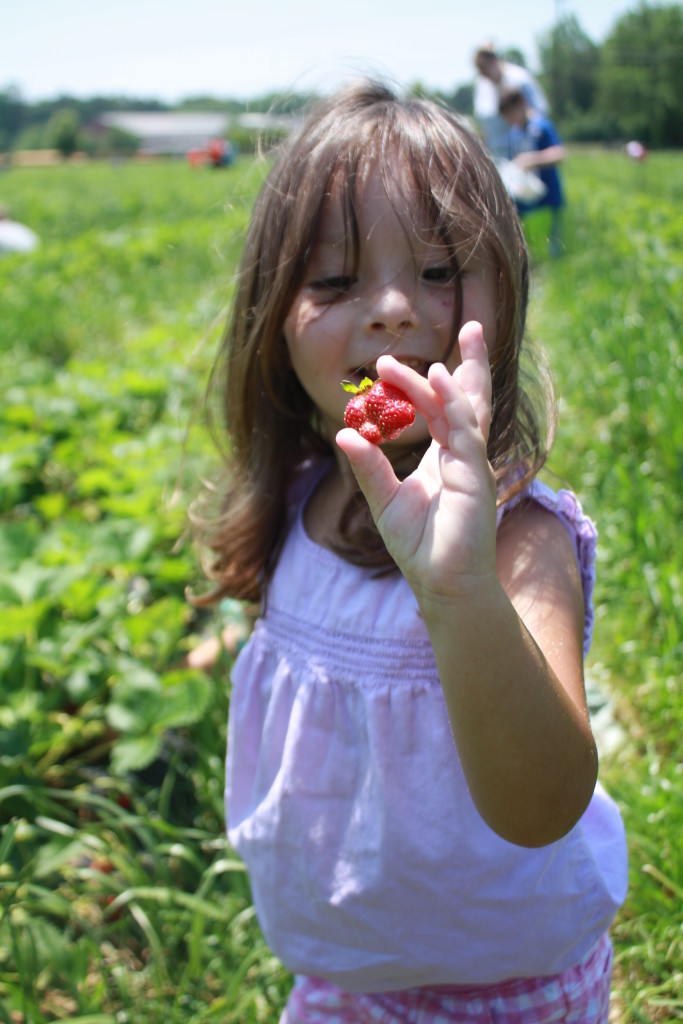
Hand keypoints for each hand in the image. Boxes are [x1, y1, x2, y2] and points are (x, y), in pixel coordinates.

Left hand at [336, 321, 497, 603]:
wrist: (441, 586)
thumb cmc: (419, 547)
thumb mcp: (385, 500)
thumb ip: (368, 466)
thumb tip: (344, 432)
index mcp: (449, 458)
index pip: (452, 409)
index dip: (448, 379)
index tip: (427, 355)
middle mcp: (466, 456)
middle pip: (474, 399)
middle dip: (475, 363)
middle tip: (472, 325)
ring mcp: (474, 465)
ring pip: (464, 410)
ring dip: (446, 381)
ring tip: (429, 358)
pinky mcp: (476, 478)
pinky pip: (465, 432)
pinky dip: (453, 403)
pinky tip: (440, 379)